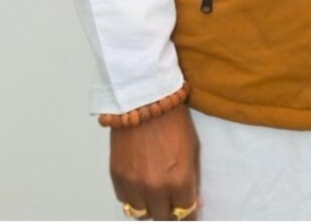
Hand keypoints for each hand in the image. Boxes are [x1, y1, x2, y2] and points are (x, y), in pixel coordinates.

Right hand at [110, 103, 200, 219]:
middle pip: (162, 217)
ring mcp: (134, 185)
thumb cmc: (173, 119)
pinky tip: (139, 184)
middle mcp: (156, 189)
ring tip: (154, 192)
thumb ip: (192, 178)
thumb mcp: (192, 148)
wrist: (144, 100)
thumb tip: (193, 201)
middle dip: (170, 208)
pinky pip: (125, 201)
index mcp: (179, 180)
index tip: (189, 211)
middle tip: (172, 198)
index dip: (189, 213)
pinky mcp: (117, 178)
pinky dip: (133, 197)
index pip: (186, 214)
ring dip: (150, 206)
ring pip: (141, 213)